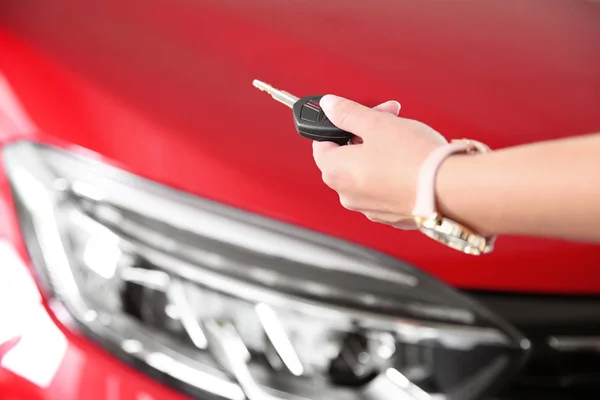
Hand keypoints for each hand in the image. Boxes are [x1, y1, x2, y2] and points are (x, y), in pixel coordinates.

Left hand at [312, 95, 447, 228]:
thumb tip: (328, 106)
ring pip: (367, 172)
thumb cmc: (413, 159)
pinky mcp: (391, 215)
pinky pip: (385, 187)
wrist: (450, 189)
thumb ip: (346, 113)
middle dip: (366, 133)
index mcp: (335, 172)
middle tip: (389, 118)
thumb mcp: (375, 123)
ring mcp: (369, 208)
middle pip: (347, 157)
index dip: (341, 123)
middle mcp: (347, 195)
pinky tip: (412, 162)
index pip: (322, 144)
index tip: (358, 114)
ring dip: (381, 151)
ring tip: (406, 138)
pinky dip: (394, 173)